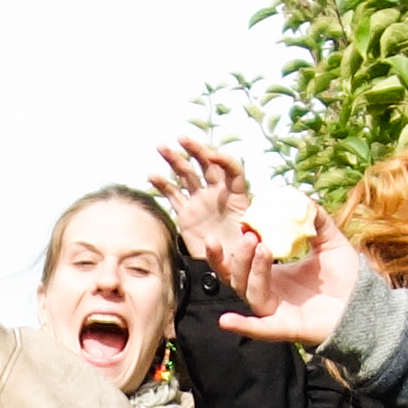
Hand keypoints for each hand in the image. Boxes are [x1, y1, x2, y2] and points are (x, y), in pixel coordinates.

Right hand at [150, 131, 271, 285]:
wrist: (228, 269)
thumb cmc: (244, 253)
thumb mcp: (255, 238)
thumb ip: (252, 232)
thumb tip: (251, 231)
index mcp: (237, 196)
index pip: (233, 171)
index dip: (224, 161)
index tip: (213, 156)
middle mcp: (218, 194)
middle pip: (207, 165)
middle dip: (195, 150)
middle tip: (182, 138)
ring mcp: (200, 202)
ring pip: (187, 175)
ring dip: (175, 160)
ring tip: (162, 147)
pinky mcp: (186, 214)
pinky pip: (173, 196)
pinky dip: (163, 185)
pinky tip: (152, 175)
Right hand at [215, 224, 369, 349]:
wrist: (367, 304)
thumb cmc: (347, 276)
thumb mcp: (330, 240)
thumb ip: (315, 219)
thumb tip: (298, 197)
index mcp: (273, 273)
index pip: (242, 260)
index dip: (234, 245)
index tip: (241, 224)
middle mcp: (269, 292)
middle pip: (237, 276)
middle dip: (237, 256)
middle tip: (248, 236)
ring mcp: (275, 311)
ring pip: (250, 293)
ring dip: (251, 270)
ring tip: (263, 247)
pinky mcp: (285, 328)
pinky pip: (260, 328)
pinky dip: (243, 325)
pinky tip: (225, 320)